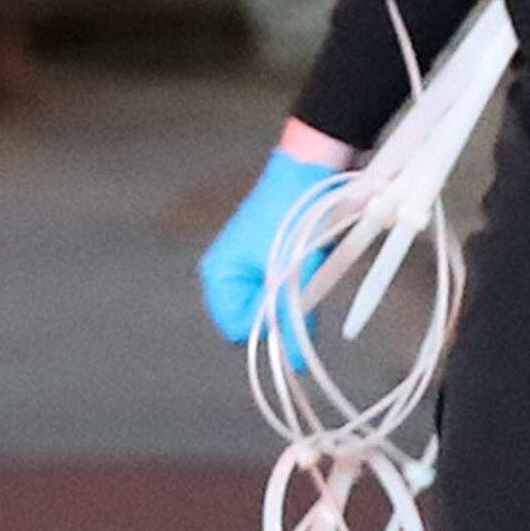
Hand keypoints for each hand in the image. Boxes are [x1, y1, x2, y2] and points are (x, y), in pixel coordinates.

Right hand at [198, 144, 346, 357]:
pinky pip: (283, 290)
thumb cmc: (291, 214)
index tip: (294, 316)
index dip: (268, 330)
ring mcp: (249, 268)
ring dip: (292, 299)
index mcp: (219, 276)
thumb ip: (290, 315)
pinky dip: (299, 286)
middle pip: (254, 321)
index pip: (238, 330)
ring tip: (306, 270)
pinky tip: (311, 267)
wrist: (310, 170)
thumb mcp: (290, 270)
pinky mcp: (271, 261)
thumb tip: (292, 361)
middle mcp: (228, 275)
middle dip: (279, 315)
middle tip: (302, 288)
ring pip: (272, 307)